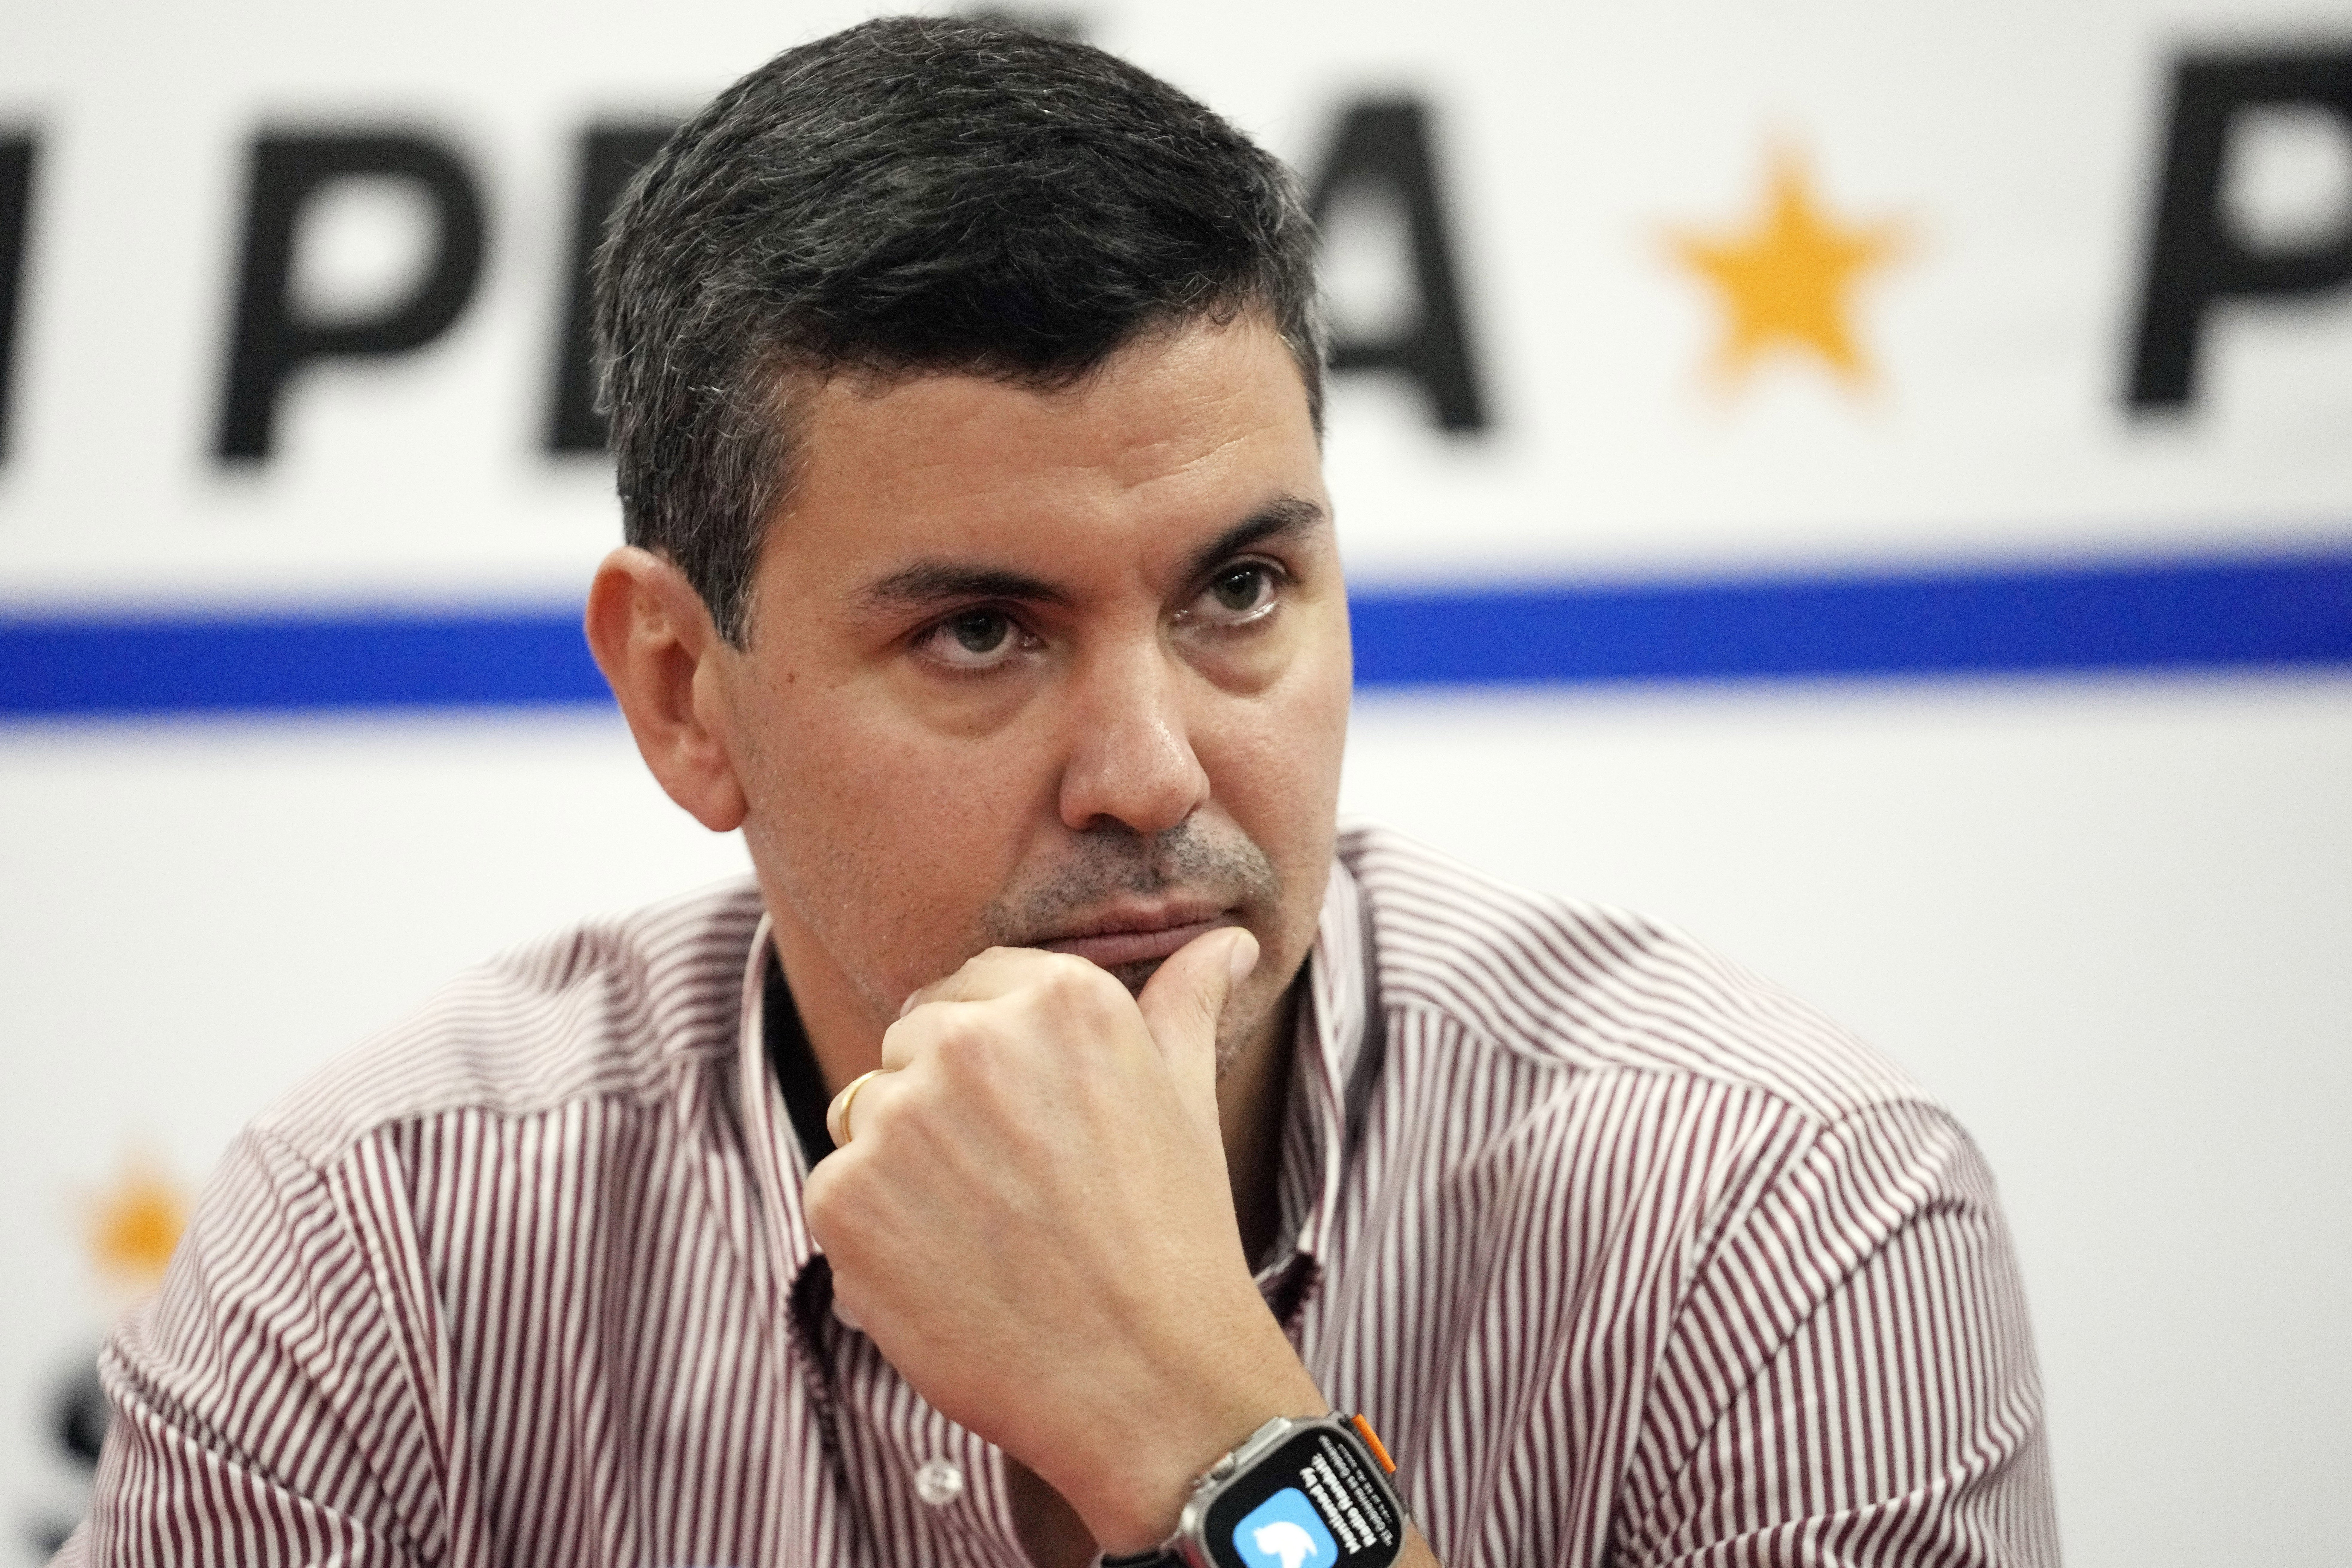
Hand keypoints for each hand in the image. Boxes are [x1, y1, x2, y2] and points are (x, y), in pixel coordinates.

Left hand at [801, 927, 1326, 1552]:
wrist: (1147, 1380)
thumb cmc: (1172, 1236)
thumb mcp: (1185, 1099)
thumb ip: (1185, 1003)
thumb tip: (1228, 940)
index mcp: (1057, 999)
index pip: (966, 991)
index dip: (987, 1060)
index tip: (1026, 1123)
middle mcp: (969, 1040)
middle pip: (909, 1049)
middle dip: (943, 1110)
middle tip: (1014, 1192)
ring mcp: (898, 1119)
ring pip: (865, 1118)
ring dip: (905, 1169)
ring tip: (987, 1236)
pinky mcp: (843, 1198)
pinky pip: (836, 1190)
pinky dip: (876, 1235)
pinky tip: (949, 1275)